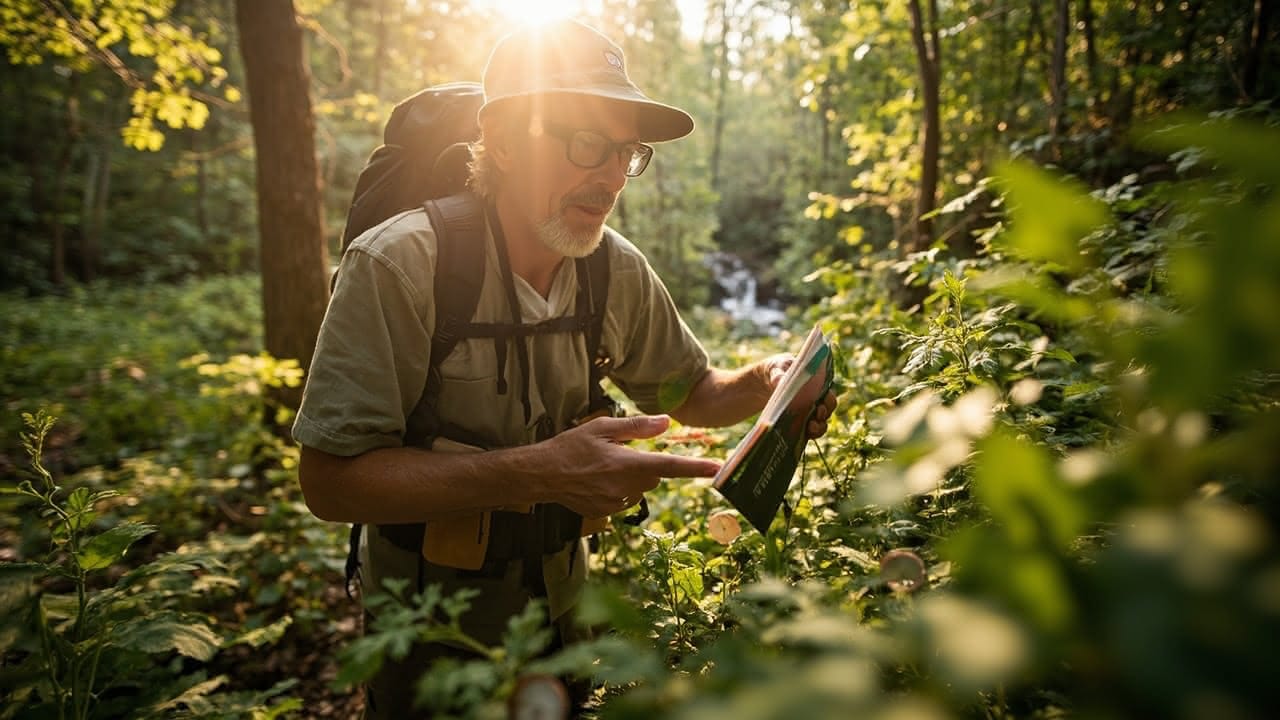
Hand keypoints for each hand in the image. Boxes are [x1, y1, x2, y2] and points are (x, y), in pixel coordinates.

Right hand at [543, 414, 720, 517]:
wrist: (541, 475)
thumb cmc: (570, 446)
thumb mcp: (602, 428)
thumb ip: (636, 427)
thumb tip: (665, 423)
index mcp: (627, 465)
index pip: (669, 466)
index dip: (696, 467)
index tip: (718, 469)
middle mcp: (626, 488)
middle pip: (653, 477)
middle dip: (644, 465)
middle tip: (617, 453)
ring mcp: (616, 504)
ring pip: (638, 489)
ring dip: (630, 478)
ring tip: (601, 467)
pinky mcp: (606, 513)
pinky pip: (623, 500)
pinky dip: (616, 490)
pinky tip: (595, 481)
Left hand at [763, 354, 837, 439]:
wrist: (762, 382)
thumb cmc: (775, 369)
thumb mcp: (776, 368)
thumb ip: (778, 375)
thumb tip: (780, 382)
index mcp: (816, 384)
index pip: (829, 393)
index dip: (829, 398)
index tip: (824, 400)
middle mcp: (816, 400)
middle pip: (828, 409)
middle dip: (826, 412)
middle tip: (818, 412)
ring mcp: (808, 413)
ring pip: (821, 423)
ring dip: (819, 427)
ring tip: (811, 427)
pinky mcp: (799, 424)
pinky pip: (809, 433)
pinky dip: (809, 435)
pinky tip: (803, 435)